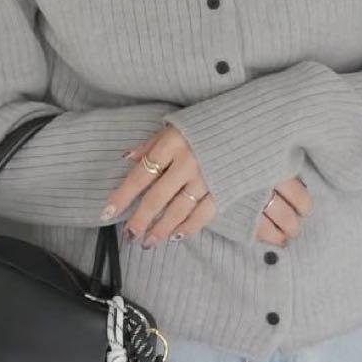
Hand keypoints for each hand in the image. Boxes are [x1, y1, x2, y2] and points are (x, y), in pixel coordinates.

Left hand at [115, 131, 313, 245]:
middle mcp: (187, 161)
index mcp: (173, 142)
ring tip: (148, 242)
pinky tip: (176, 235)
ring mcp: (207, 177)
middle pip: (156, 197)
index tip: (106, 212)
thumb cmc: (211, 120)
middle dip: (139, 220)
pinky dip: (188, 227)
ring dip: (160, 229)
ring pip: (177, 211)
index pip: (140, 173)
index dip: (122, 195)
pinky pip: (202, 214)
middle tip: (129, 236)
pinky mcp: (225, 189)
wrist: (255, 119)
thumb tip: (127, 157)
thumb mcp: (178, 123)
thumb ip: (152, 143)